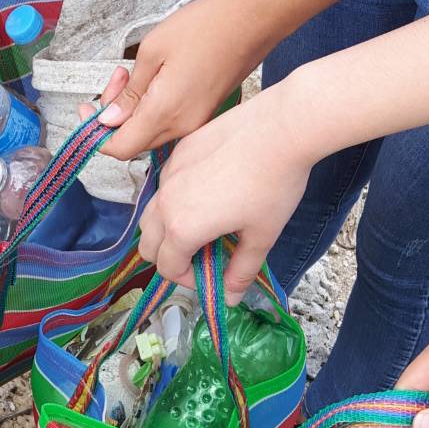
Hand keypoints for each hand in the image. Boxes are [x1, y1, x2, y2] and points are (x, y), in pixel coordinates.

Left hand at [80, 0, 272, 160]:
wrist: (253, 21)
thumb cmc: (206, 28)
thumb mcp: (152, 51)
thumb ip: (129, 92)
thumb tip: (108, 119)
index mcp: (164, 113)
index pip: (119, 148)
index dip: (96, 134)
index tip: (88, 108)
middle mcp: (181, 126)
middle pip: (133, 140)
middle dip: (114, 114)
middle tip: (116, 78)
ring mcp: (196, 122)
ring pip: (150, 131)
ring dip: (133, 109)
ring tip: (134, 73)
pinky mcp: (204, 114)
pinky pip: (169, 122)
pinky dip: (152, 107)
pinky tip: (155, 79)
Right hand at [138, 84, 314, 302]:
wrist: (280, 130)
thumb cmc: (274, 185)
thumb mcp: (261, 236)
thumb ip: (241, 271)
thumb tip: (232, 298)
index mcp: (182, 229)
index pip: (167, 268)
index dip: (189, 280)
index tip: (212, 275)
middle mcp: (166, 203)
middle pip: (148, 245)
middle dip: (170, 257)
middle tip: (203, 255)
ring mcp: (169, 175)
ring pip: (151, 214)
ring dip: (167, 229)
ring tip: (203, 225)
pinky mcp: (178, 153)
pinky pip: (165, 186)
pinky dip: (176, 199)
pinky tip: (210, 191)